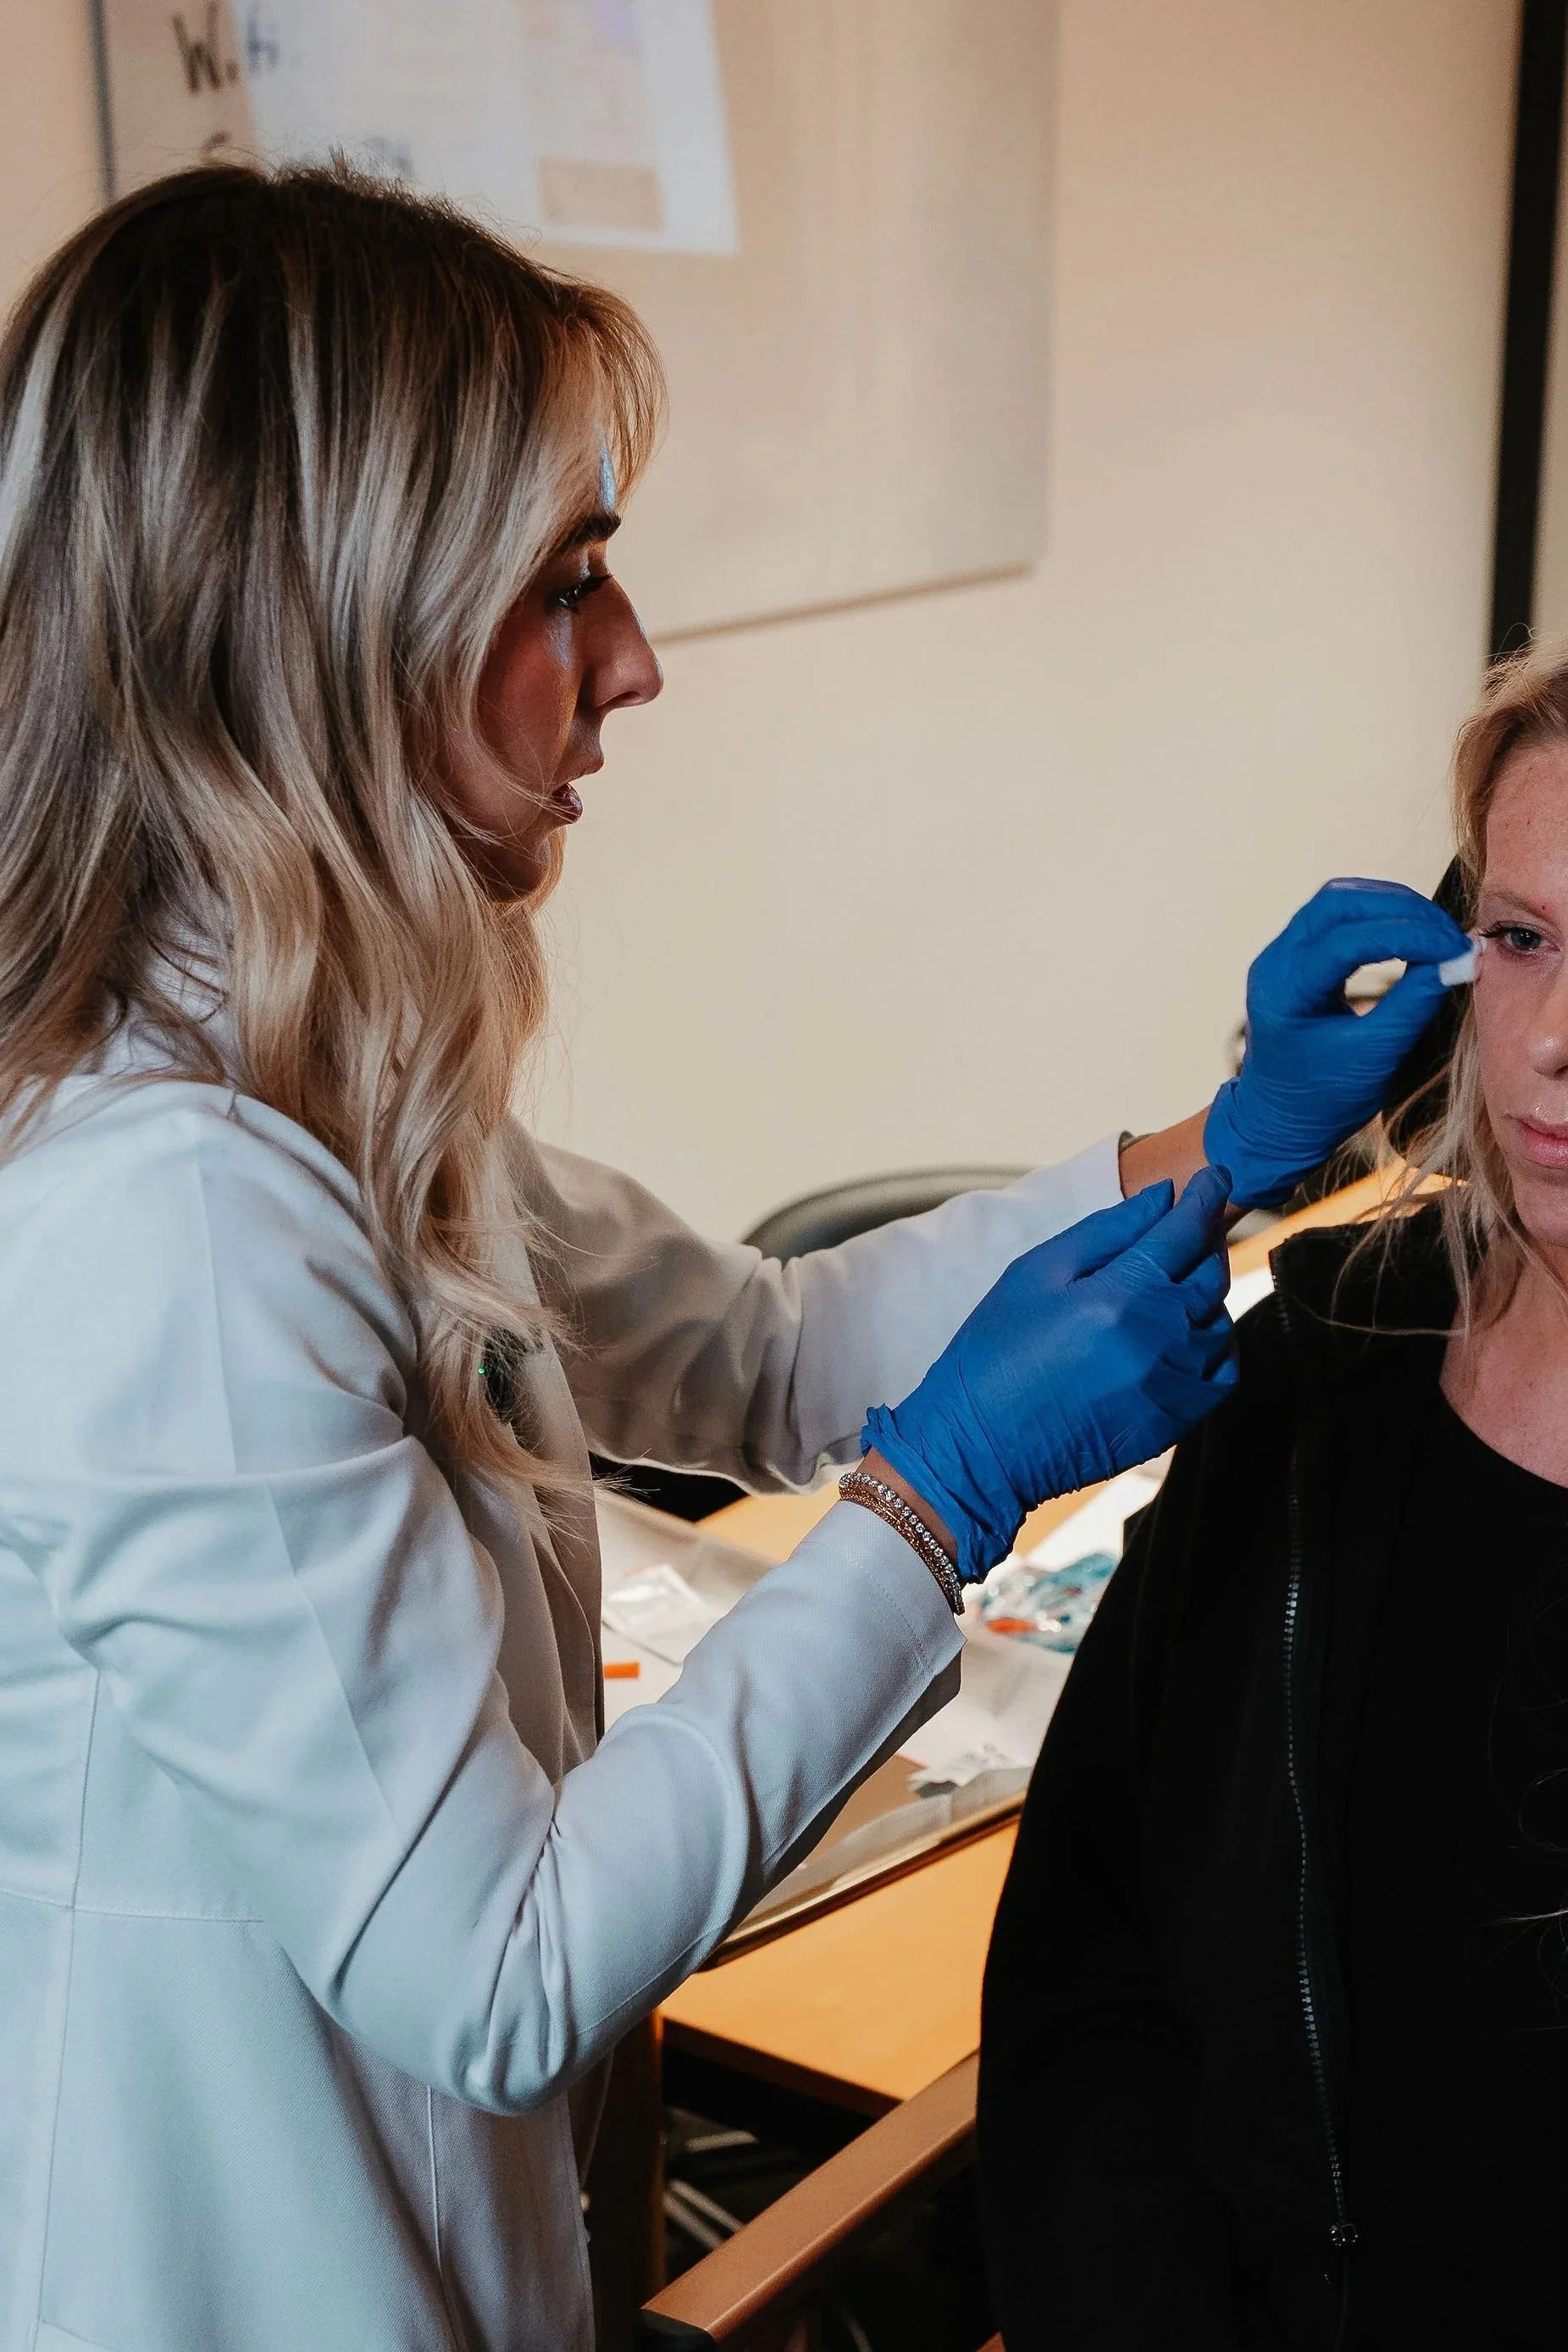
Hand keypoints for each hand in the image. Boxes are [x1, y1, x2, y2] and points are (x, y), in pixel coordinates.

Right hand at [862, 1168, 1236, 1582]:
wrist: (981, 1449)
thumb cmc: (995, 1353)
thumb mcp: (1034, 1273)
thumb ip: (1104, 1230)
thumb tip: (1162, 1196)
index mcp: (1120, 1294)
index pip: (1184, 1230)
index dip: (1205, 1196)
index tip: (1215, 1176)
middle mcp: (1159, 1339)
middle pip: (1210, 1272)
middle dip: (1205, 1240)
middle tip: (1190, 1226)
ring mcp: (1173, 1384)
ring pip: (1218, 1319)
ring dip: (1205, 1293)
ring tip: (1171, 1284)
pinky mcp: (1175, 1421)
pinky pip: (1222, 1372)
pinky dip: (1216, 1345)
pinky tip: (1188, 1334)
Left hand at [1204, 877, 1470, 1210]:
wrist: (1279, 1120)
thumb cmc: (1322, 1099)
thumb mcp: (1374, 1057)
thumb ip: (1413, 1006)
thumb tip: (1457, 961)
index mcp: (1283, 992)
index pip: (1347, 939)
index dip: (1407, 935)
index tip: (1453, 948)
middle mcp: (1274, 963)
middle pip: (1337, 902)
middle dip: (1400, 908)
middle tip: (1447, 933)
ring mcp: (1280, 956)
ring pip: (1336, 901)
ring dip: (1389, 906)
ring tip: (1434, 931)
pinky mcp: (1296, 957)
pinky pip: (1335, 917)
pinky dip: (1376, 916)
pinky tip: (1409, 934)